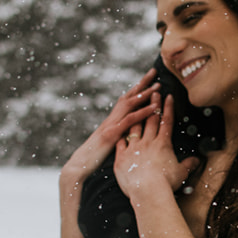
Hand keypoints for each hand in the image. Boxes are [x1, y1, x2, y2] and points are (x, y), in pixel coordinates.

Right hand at [60, 71, 160, 186]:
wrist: (79, 166)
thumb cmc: (95, 158)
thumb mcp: (110, 145)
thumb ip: (120, 137)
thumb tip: (132, 134)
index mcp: (113, 121)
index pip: (127, 101)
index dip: (138, 89)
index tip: (149, 80)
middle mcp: (112, 119)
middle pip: (128, 96)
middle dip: (142, 83)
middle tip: (154, 71)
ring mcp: (111, 125)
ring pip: (129, 104)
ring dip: (144, 94)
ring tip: (158, 86)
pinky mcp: (111, 134)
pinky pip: (129, 120)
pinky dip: (142, 112)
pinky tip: (153, 108)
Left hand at [114, 93, 198, 203]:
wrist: (147, 190)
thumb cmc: (166, 183)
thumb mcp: (181, 173)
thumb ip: (189, 164)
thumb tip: (197, 161)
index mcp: (163, 144)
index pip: (167, 121)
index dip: (168, 107)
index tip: (168, 96)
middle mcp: (148, 142)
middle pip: (150, 118)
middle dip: (152, 103)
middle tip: (153, 92)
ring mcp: (133, 148)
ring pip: (134, 127)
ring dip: (136, 116)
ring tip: (135, 106)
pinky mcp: (121, 156)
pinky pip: (119, 142)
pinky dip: (119, 136)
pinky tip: (118, 131)